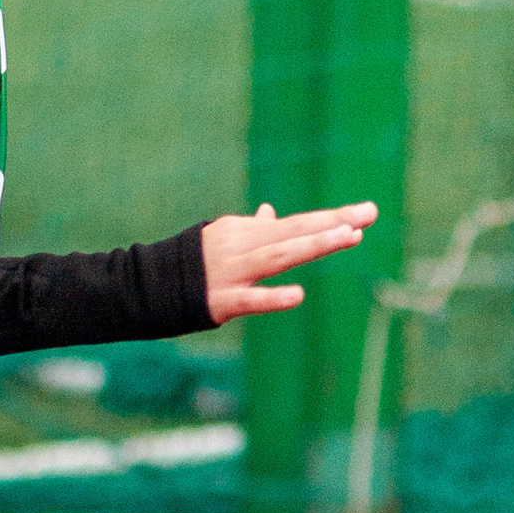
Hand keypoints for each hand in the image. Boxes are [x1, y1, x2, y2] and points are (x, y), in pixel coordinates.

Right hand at [201, 199, 378, 320]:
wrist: (145, 287)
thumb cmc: (190, 263)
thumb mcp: (222, 240)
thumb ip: (252, 229)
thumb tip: (271, 212)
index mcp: (244, 231)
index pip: (295, 223)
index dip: (330, 219)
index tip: (366, 213)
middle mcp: (240, 245)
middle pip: (293, 232)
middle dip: (332, 223)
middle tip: (368, 214)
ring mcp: (231, 272)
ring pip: (277, 256)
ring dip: (312, 245)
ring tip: (347, 236)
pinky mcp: (220, 300)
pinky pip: (251, 299)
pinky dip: (273, 297)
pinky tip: (299, 295)